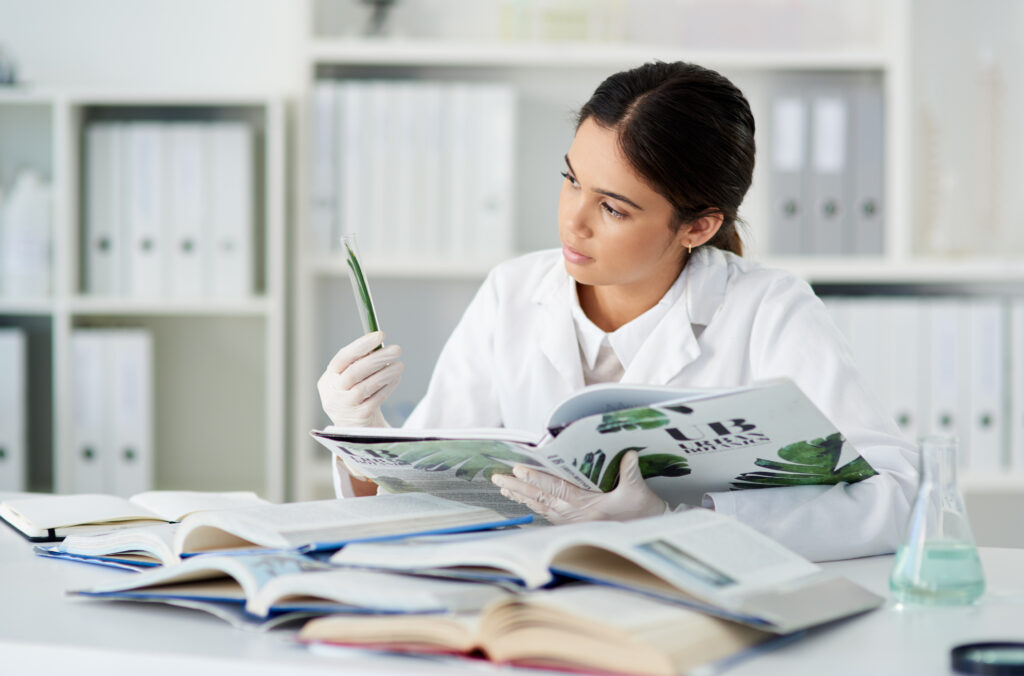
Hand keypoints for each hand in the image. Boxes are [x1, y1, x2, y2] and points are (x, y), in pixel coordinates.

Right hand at [318, 331, 402, 426]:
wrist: (355, 427)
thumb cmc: (355, 394)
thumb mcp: (352, 378)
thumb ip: (361, 362)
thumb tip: (379, 343)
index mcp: (329, 379)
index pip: (343, 358)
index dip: (361, 345)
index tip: (380, 335)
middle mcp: (333, 394)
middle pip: (355, 372)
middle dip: (378, 358)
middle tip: (397, 349)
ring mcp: (345, 407)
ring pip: (366, 386)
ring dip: (386, 373)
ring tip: (399, 365)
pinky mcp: (360, 417)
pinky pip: (376, 399)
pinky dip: (388, 387)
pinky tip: (395, 378)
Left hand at [491, 450, 668, 523]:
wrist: (646, 534)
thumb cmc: (643, 512)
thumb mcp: (638, 491)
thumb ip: (630, 472)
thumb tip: (628, 454)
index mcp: (585, 504)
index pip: (554, 488)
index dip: (535, 478)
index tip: (517, 470)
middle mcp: (573, 514)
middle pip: (539, 497)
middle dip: (517, 487)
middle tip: (496, 478)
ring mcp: (572, 521)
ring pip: (540, 506)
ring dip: (521, 496)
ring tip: (504, 488)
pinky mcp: (573, 524)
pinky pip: (547, 513)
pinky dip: (533, 505)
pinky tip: (525, 500)